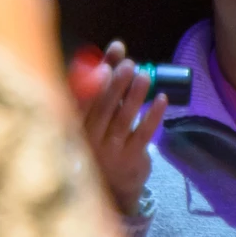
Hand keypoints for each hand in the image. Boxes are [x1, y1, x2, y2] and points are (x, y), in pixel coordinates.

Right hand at [72, 40, 165, 214]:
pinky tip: (161, 98)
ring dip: (135, 96)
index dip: (93, 82)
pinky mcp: (130, 159)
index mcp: (74, 125)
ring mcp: (109, 151)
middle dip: (116, 85)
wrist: (114, 185)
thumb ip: (103, 83)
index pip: (81, 100)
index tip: (105, 65)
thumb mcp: (97, 112)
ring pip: (123, 119)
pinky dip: (153, 115)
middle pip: (102, 109)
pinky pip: (143, 133)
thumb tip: (116, 51)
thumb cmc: (103, 139)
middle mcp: (88, 139)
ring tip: (145, 76)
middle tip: (129, 64)